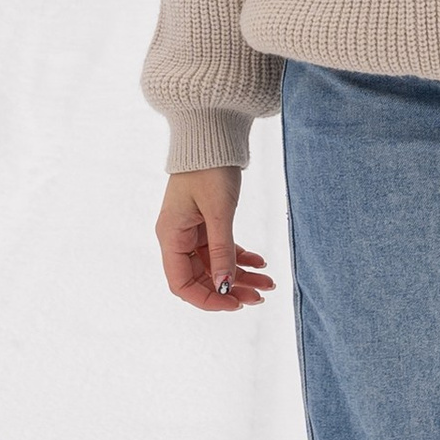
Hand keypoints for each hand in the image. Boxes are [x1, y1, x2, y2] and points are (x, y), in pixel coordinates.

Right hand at [157, 168, 274, 313]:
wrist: (212, 135)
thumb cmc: (209, 168)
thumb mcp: (219, 212)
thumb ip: (221, 251)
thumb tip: (225, 287)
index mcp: (171, 237)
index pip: (181, 284)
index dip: (207, 300)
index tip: (234, 304)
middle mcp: (178, 238)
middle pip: (201, 278)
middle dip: (230, 290)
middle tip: (259, 297)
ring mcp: (192, 232)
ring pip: (215, 266)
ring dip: (240, 277)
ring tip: (268, 284)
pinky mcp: (206, 224)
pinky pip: (222, 250)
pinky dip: (241, 259)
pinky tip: (261, 263)